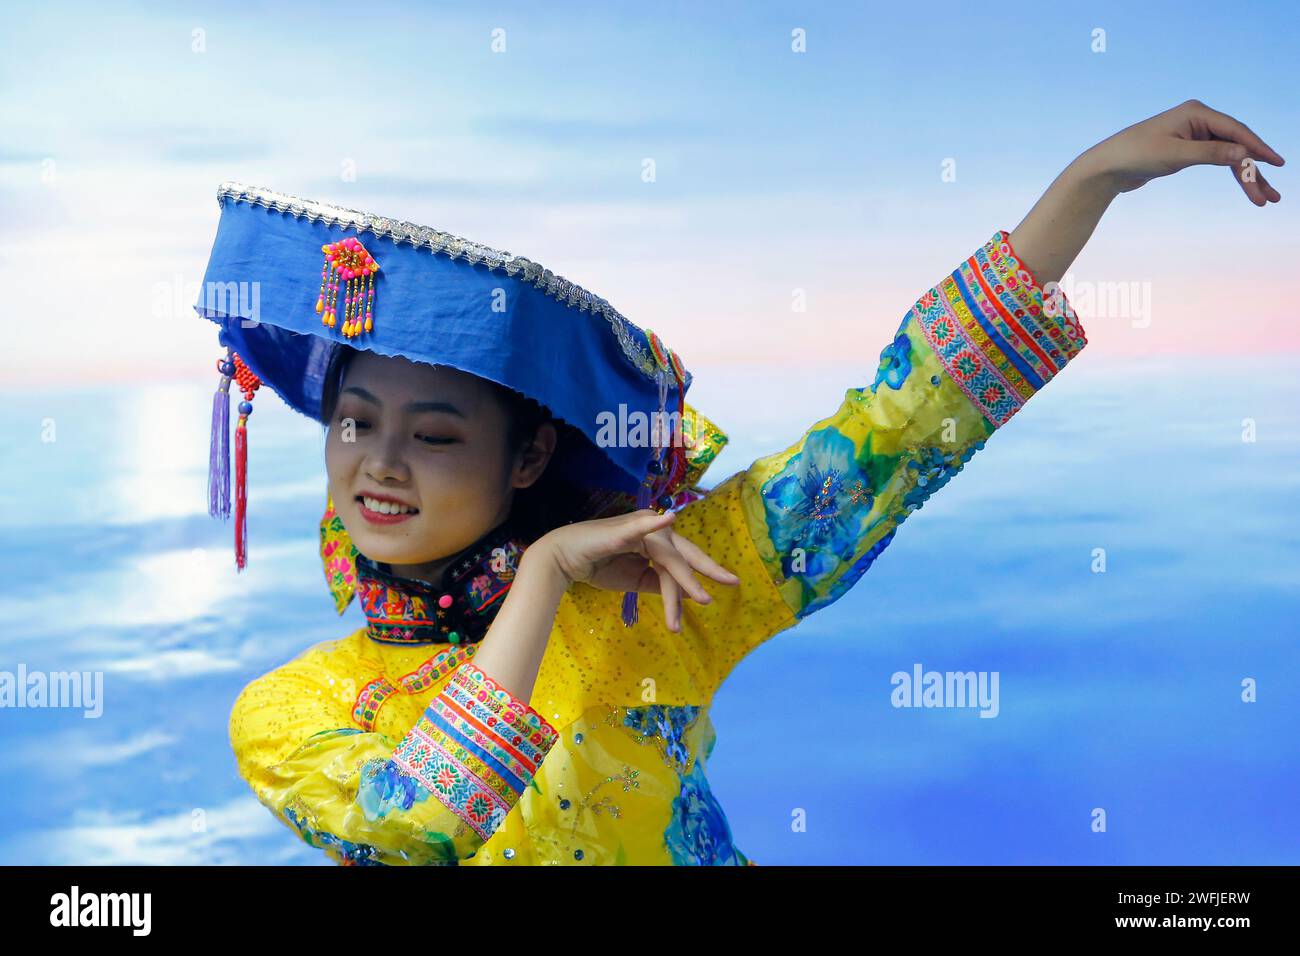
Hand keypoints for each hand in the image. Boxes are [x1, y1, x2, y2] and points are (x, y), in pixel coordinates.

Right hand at [533, 509, 739, 631]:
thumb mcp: (636, 580)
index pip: (683, 560)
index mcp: (655, 540)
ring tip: (701, 599)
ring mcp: (640, 526)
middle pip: (685, 553)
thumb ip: (660, 583)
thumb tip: (686, 594)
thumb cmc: (598, 566)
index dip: (701, 575)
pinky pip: (644, 527)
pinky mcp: (626, 529)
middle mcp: (652, 528)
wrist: (564, 561)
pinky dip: (656, 523)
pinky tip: (668, 519)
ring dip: (684, 581)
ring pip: (670, 557)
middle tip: (733, 583)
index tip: (724, 589)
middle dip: (708, 569)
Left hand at [1079, 99, 1283, 204]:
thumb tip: (1243, 152)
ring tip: (1262, 199)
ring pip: (1228, 155)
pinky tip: (1244, 185)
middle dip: (1254, 171)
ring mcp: (1194, 134)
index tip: (1278, 163)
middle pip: (1235, 145)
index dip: (1258, 147)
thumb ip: (1210, 153)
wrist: (1107, 166)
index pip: (1236, 130)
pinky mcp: (1187, 149)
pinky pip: (1217, 160)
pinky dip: (1229, 173)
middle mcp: (1198, 120)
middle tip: (1271, 195)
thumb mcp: (1174, 155)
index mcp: (1196, 113)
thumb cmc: (1136, 155)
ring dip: (1245, 177)